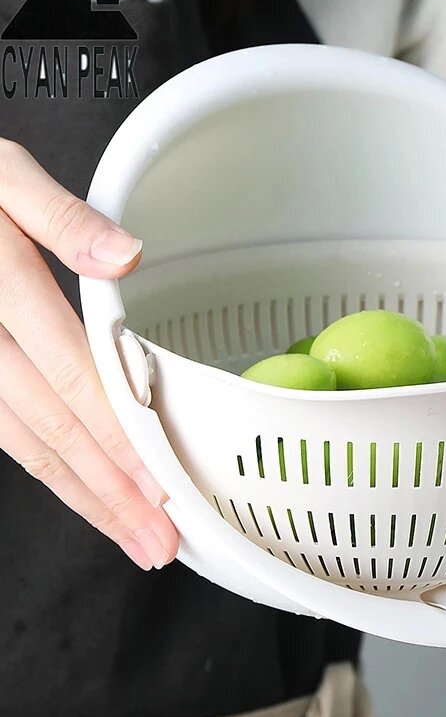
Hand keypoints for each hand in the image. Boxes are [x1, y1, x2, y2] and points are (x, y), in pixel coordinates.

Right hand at [0, 139, 178, 570]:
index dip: (116, 432)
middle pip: (50, 426)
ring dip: (80, 496)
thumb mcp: (3, 175)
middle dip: (107, 490)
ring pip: (22, 443)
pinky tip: (80, 493)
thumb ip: (61, 217)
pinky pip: (2, 432)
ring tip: (129, 537)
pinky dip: (46, 468)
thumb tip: (126, 255)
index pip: (71, 373)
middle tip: (157, 542)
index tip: (159, 480)